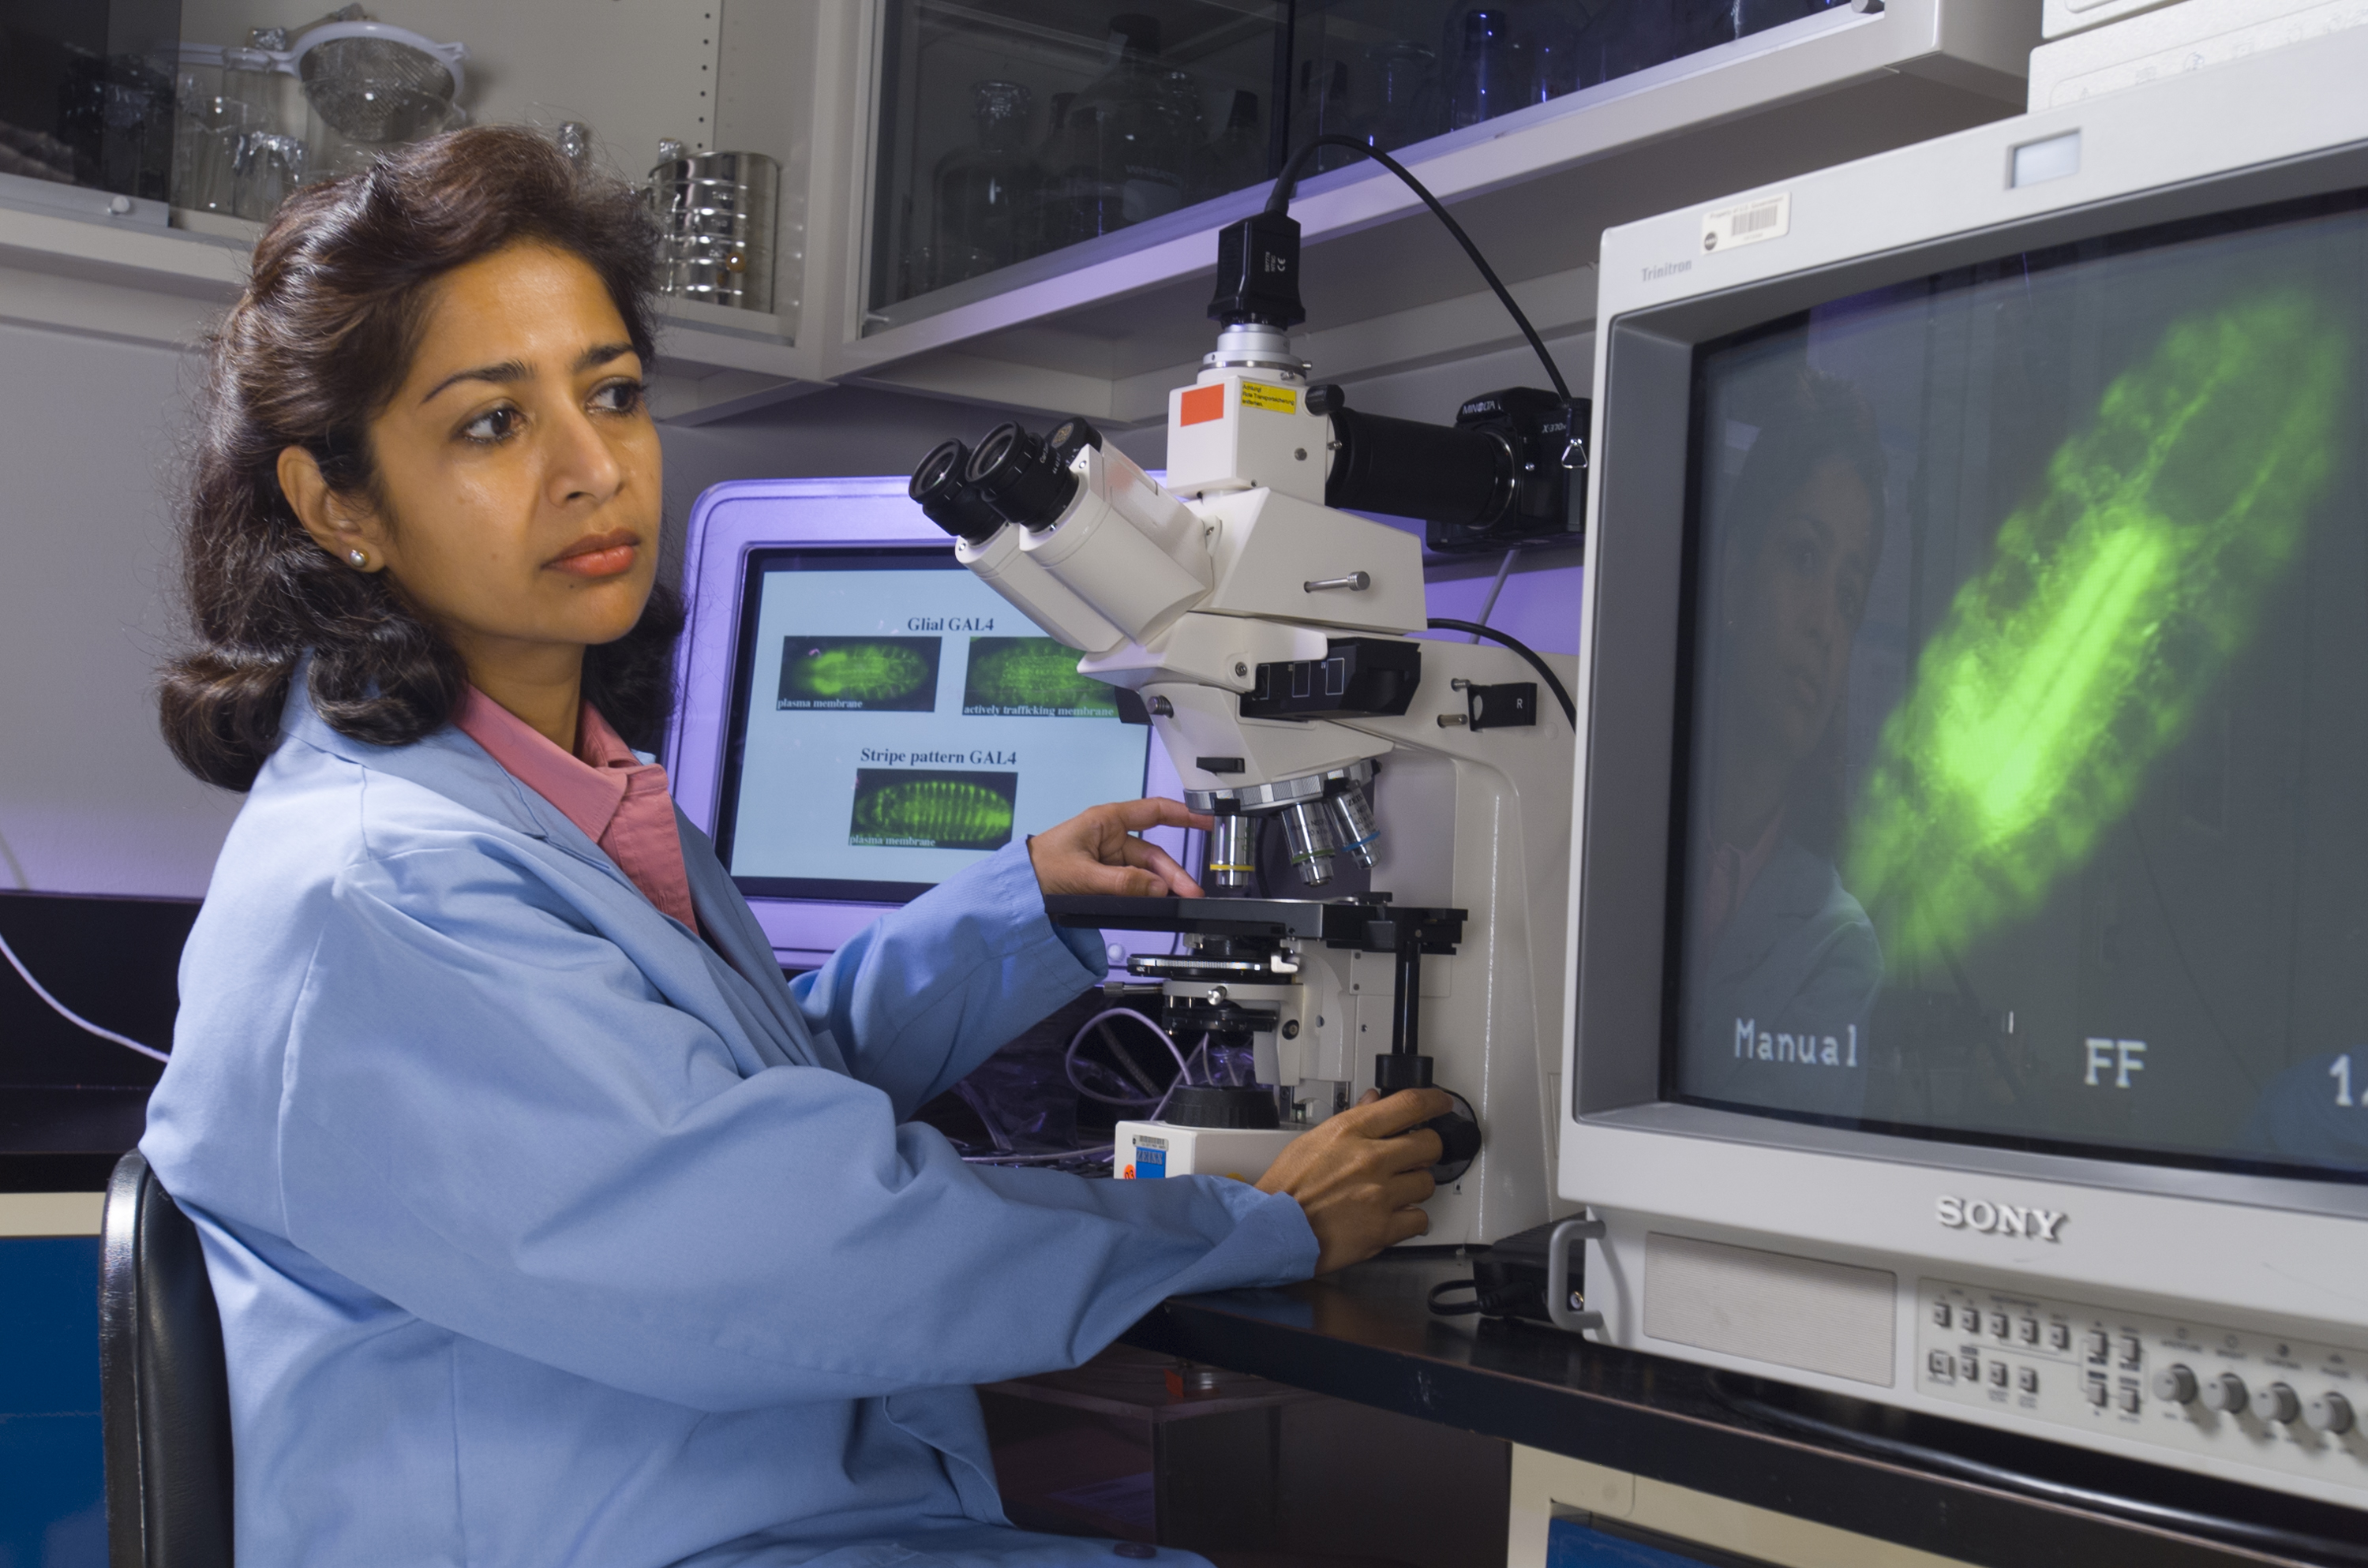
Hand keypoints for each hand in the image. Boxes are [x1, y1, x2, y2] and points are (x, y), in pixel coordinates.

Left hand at [1028, 797, 1215, 898]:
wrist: (1016, 889)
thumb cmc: (1039, 868)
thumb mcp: (1082, 875)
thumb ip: (1122, 882)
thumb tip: (1156, 887)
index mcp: (1105, 822)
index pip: (1153, 812)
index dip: (1183, 814)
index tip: (1207, 820)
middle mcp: (1110, 838)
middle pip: (1153, 853)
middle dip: (1173, 873)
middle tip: (1190, 892)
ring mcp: (1109, 859)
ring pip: (1146, 872)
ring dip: (1162, 887)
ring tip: (1178, 901)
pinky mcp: (1105, 878)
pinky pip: (1133, 885)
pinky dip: (1146, 895)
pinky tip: (1157, 903)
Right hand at [1256, 1087, 1451, 1273]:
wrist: (1273, 1231)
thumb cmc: (1287, 1189)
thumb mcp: (1313, 1140)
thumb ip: (1351, 1119)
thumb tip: (1374, 1101)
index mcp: (1351, 1132)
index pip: (1409, 1105)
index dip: (1434, 1101)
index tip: (1441, 1103)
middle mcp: (1370, 1160)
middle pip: (1429, 1144)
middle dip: (1426, 1149)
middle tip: (1415, 1156)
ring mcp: (1379, 1195)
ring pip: (1427, 1183)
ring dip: (1414, 1187)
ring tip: (1392, 1191)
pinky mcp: (1383, 1229)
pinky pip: (1419, 1219)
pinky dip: (1409, 1219)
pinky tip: (1392, 1216)